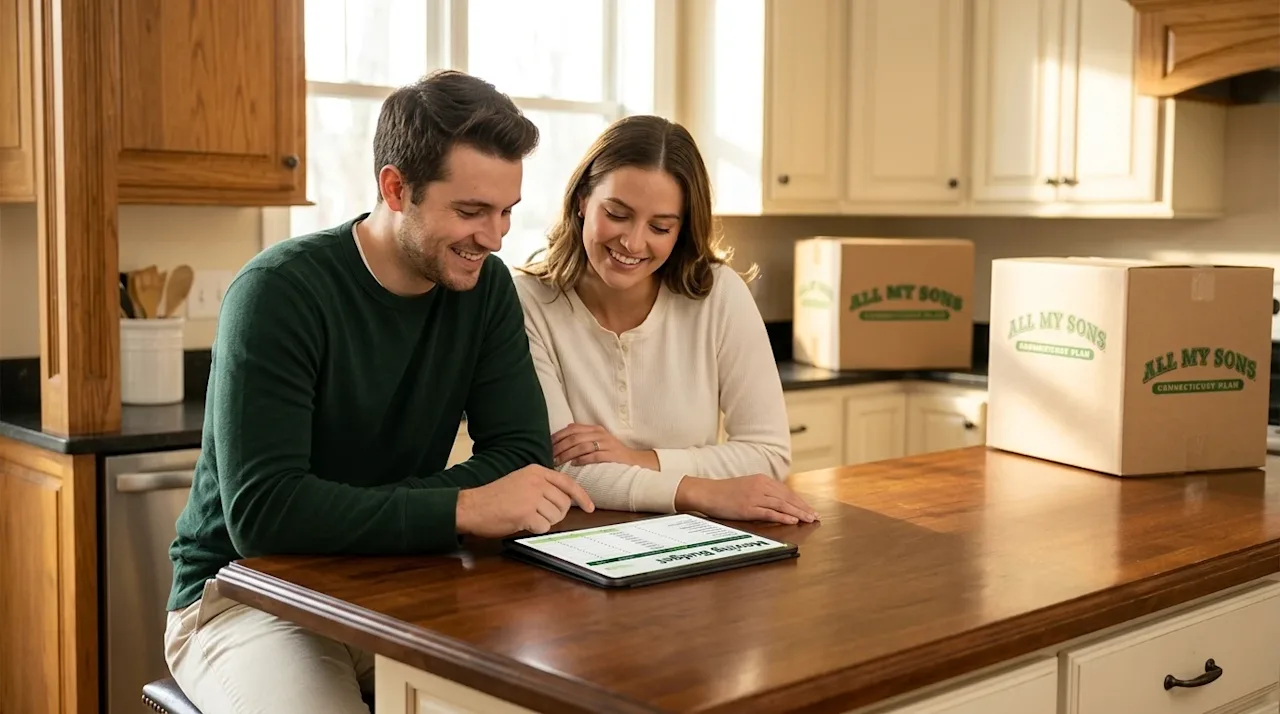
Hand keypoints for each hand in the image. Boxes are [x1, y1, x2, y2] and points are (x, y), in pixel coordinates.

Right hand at [455, 464, 594, 537]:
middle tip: (538, 515)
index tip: (589, 507)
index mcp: (536, 471)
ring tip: (526, 517)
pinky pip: (544, 527)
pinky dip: (535, 529)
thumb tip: (565, 501)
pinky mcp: (526, 513)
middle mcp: (536, 481)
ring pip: (555, 517)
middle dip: (556, 514)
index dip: (582, 497)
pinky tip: (521, 522)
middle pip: (564, 504)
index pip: (568, 483)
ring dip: (544, 522)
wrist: (473, 506)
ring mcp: (532, 497)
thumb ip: (542, 486)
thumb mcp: (521, 481)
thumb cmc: (495, 497)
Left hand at [551, 423, 658, 468]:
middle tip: (550, 456)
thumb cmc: (612, 452)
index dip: (558, 436)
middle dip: (559, 447)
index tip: (547, 445)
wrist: (634, 460)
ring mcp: (607, 444)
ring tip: (558, 462)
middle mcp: (600, 434)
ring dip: (567, 454)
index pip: (572, 429)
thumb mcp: (598, 439)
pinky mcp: (612, 455)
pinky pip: (594, 456)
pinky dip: (582, 459)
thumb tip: (566, 428)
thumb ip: (584, 434)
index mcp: (595, 428)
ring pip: (582, 446)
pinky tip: (574, 464)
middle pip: (574, 438)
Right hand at [674, 475, 818, 524]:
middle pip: (788, 497)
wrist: (706, 492)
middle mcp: (761, 486)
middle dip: (803, 507)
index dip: (800, 501)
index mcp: (761, 480)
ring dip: (798, 512)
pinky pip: (769, 513)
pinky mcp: (748, 508)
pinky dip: (783, 517)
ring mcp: (755, 496)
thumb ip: (762, 492)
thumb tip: (777, 503)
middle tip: (815, 516)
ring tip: (809, 519)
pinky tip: (792, 520)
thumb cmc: (724, 492)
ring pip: (782, 505)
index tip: (810, 508)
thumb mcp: (747, 487)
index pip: (786, 491)